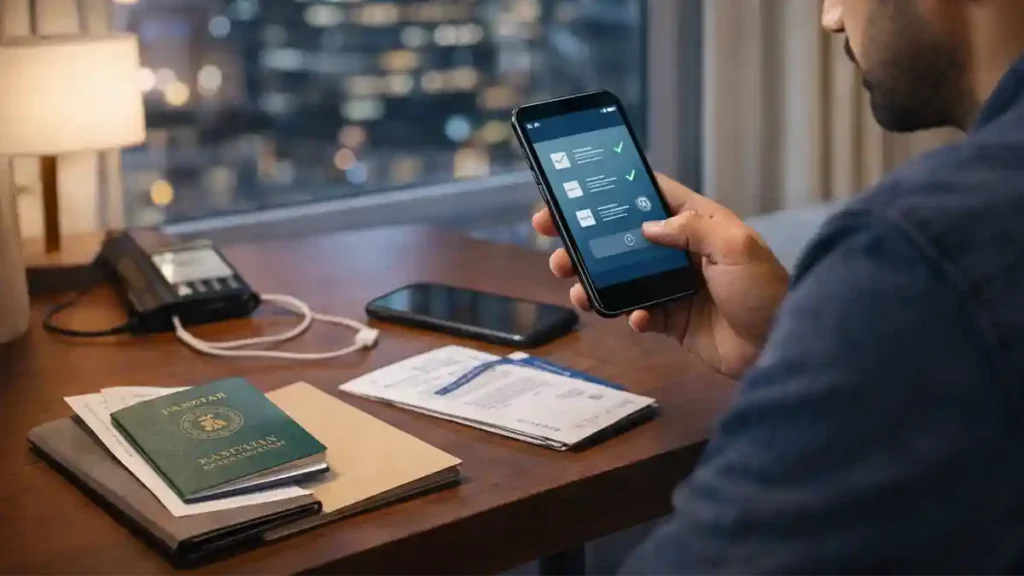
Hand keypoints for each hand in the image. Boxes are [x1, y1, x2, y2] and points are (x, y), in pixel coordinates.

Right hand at [532, 174, 789, 377]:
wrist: (782, 346)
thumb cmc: (766, 290)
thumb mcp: (735, 245)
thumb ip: (691, 227)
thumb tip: (647, 226)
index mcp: (697, 223)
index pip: (649, 196)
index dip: (612, 190)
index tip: (575, 190)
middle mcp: (680, 251)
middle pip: (620, 237)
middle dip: (583, 237)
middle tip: (550, 237)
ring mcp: (672, 286)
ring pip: (618, 277)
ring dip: (592, 279)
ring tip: (575, 285)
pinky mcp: (671, 320)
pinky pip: (636, 314)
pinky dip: (628, 316)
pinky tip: (636, 319)